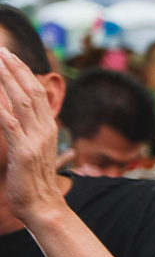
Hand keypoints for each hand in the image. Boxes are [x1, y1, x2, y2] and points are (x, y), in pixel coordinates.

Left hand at [0, 49, 65, 221]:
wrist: (43, 205)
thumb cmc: (33, 180)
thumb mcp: (33, 150)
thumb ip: (27, 131)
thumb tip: (15, 117)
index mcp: (48, 126)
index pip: (37, 92)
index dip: (24, 72)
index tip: (10, 57)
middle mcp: (45, 128)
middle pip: (31, 91)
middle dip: (15, 69)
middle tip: (2, 51)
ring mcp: (36, 139)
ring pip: (22, 102)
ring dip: (7, 81)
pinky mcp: (24, 151)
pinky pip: (10, 125)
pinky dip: (1, 109)